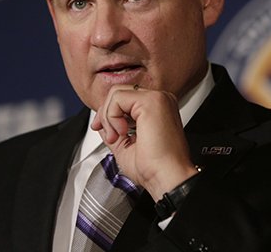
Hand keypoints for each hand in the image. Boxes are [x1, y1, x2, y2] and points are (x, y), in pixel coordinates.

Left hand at [91, 84, 198, 200]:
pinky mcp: (151, 101)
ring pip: (116, 93)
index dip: (108, 113)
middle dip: (105, 114)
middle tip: (109, 136)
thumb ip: (114, 129)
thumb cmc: (155, 169)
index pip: (125, 99)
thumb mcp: (126, 145)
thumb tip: (102, 123)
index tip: (103, 130)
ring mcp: (157, 98)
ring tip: (117, 137)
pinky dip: (112, 116)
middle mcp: (159, 101)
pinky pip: (118, 98)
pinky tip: (122, 132)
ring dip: (108, 117)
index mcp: (157, 109)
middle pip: (119, 92)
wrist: (167, 177)